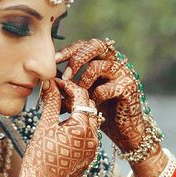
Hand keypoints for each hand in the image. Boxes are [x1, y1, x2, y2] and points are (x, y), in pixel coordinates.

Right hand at [17, 77, 99, 176]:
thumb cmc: (39, 158)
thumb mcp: (44, 126)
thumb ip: (50, 102)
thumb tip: (50, 83)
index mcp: (82, 129)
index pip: (81, 96)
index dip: (68, 85)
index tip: (56, 82)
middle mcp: (93, 138)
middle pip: (89, 106)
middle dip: (74, 97)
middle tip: (56, 93)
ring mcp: (92, 149)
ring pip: (90, 120)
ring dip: (77, 111)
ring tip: (58, 108)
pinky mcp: (89, 157)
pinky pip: (88, 134)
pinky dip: (78, 125)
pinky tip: (63, 125)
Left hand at [55, 38, 151, 155]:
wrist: (124, 131)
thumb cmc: (102, 111)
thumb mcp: (81, 96)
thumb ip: (68, 86)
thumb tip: (46, 81)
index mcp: (104, 59)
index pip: (85, 45)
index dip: (69, 50)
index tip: (54, 61)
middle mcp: (115, 61)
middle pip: (95, 46)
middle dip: (76, 59)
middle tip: (65, 76)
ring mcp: (124, 73)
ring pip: (98, 66)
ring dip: (82, 81)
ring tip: (76, 95)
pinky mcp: (129, 88)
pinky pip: (106, 87)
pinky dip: (95, 97)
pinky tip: (92, 105)